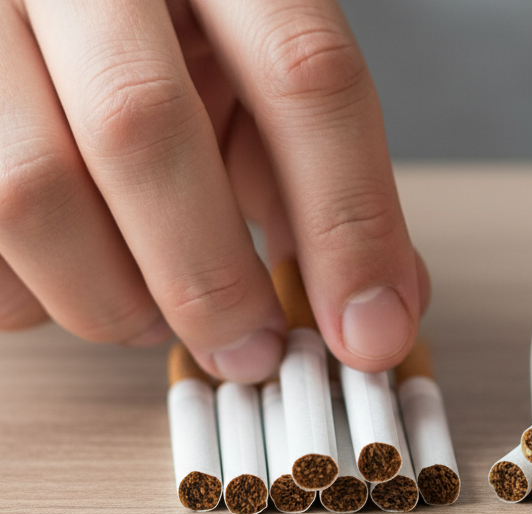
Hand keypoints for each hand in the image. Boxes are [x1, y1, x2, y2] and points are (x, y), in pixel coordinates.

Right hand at [0, 0, 427, 382]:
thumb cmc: (171, 28)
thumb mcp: (252, 65)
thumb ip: (314, 165)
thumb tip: (382, 304)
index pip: (303, 71)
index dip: (347, 218)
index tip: (370, 329)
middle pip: (142, 129)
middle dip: (210, 278)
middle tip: (253, 351)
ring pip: (28, 189)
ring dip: (112, 297)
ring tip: (157, 317)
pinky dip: (31, 295)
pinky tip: (76, 280)